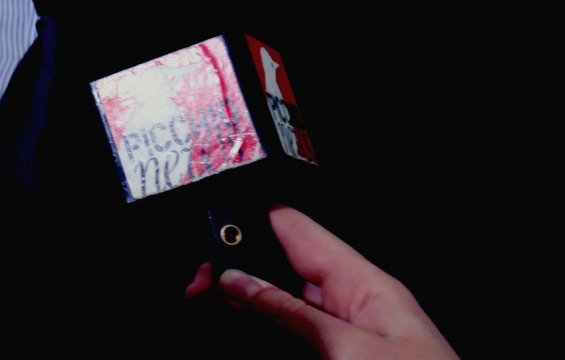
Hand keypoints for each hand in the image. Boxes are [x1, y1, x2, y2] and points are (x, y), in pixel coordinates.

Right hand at [217, 206, 458, 358]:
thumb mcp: (351, 351)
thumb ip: (291, 314)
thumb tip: (239, 281)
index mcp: (366, 286)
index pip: (299, 230)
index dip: (252, 218)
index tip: (209, 226)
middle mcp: (354, 310)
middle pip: (283, 272)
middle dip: (239, 270)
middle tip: (197, 282)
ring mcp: (345, 344)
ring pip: (281, 311)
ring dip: (245, 307)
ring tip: (206, 302)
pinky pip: (291, 342)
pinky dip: (261, 337)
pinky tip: (237, 333)